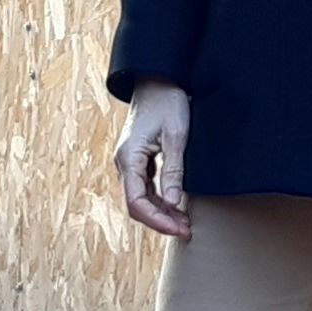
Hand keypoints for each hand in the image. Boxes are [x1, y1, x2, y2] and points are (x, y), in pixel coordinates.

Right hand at [114, 84, 192, 238]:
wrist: (157, 79)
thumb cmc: (167, 101)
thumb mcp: (176, 136)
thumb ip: (173, 170)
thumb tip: (173, 203)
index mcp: (129, 158)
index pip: (137, 203)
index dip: (158, 221)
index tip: (180, 229)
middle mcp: (124, 163)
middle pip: (137, 205)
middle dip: (161, 221)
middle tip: (186, 231)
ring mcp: (130, 162)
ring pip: (141, 199)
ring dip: (161, 213)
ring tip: (185, 223)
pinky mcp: (138, 159)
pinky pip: (145, 188)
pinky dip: (160, 201)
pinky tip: (177, 206)